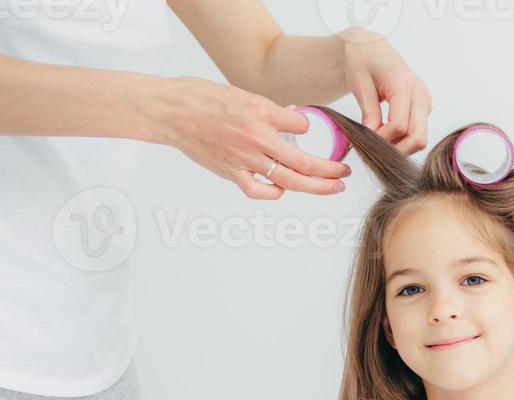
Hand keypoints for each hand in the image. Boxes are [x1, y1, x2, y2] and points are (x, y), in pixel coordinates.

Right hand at [149, 77, 349, 199]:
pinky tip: (283, 189)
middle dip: (330, 169)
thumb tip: (295, 120)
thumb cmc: (202, 98)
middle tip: (346, 172)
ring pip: (288, 179)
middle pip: (303, 161)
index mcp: (258, 112)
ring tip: (333, 187)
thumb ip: (270, 110)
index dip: (306, 126)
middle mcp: (254, 137)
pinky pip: (258, 190)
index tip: (306, 129)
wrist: (167, 110)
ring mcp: (242, 158)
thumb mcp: (241, 93)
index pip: (300, 125)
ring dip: (316, 186)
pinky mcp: (229, 172)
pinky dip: (274, 192)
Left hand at [340, 28, 430, 154]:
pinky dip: (403, 140)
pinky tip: (387, 135)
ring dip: (400, 147)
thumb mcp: (359, 84)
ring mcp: (425, 102)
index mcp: (404, 84)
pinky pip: (418, 133)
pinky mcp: (423, 108)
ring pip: (419, 139)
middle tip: (374, 150)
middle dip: (396, 149)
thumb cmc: (363, 59)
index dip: (383, 139)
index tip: (365, 140)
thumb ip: (369, 112)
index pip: (399, 125)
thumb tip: (372, 139)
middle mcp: (420, 94)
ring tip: (379, 142)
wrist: (371, 46)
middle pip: (417, 137)